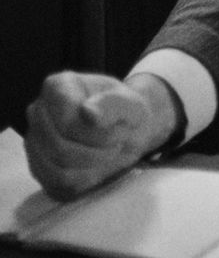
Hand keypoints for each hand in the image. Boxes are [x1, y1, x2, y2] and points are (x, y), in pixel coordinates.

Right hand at [24, 71, 178, 199]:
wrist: (126, 128)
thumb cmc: (126, 111)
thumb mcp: (132, 104)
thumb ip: (113, 104)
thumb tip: (87, 112)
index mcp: (57, 86)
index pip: (67, 123)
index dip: (100, 133)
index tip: (121, 126)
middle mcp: (37, 112)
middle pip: (60, 148)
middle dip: (100, 150)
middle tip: (120, 141)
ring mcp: (34, 141)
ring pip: (58, 170)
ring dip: (95, 165)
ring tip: (112, 150)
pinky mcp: (40, 168)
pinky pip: (58, 184)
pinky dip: (87, 179)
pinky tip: (100, 164)